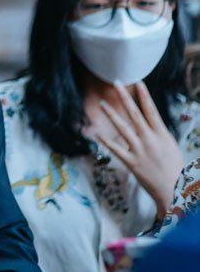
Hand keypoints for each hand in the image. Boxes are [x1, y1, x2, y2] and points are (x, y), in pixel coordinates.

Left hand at [97, 80, 184, 218]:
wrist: (174, 190)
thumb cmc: (174, 168)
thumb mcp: (170, 146)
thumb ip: (158, 134)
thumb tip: (149, 124)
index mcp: (161, 134)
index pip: (151, 110)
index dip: (144, 95)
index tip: (137, 82)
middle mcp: (149, 139)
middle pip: (134, 114)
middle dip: (125, 97)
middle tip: (116, 83)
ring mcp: (139, 150)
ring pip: (122, 128)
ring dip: (111, 114)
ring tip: (102, 103)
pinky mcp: (131, 162)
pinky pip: (115, 149)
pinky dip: (105, 140)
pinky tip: (96, 132)